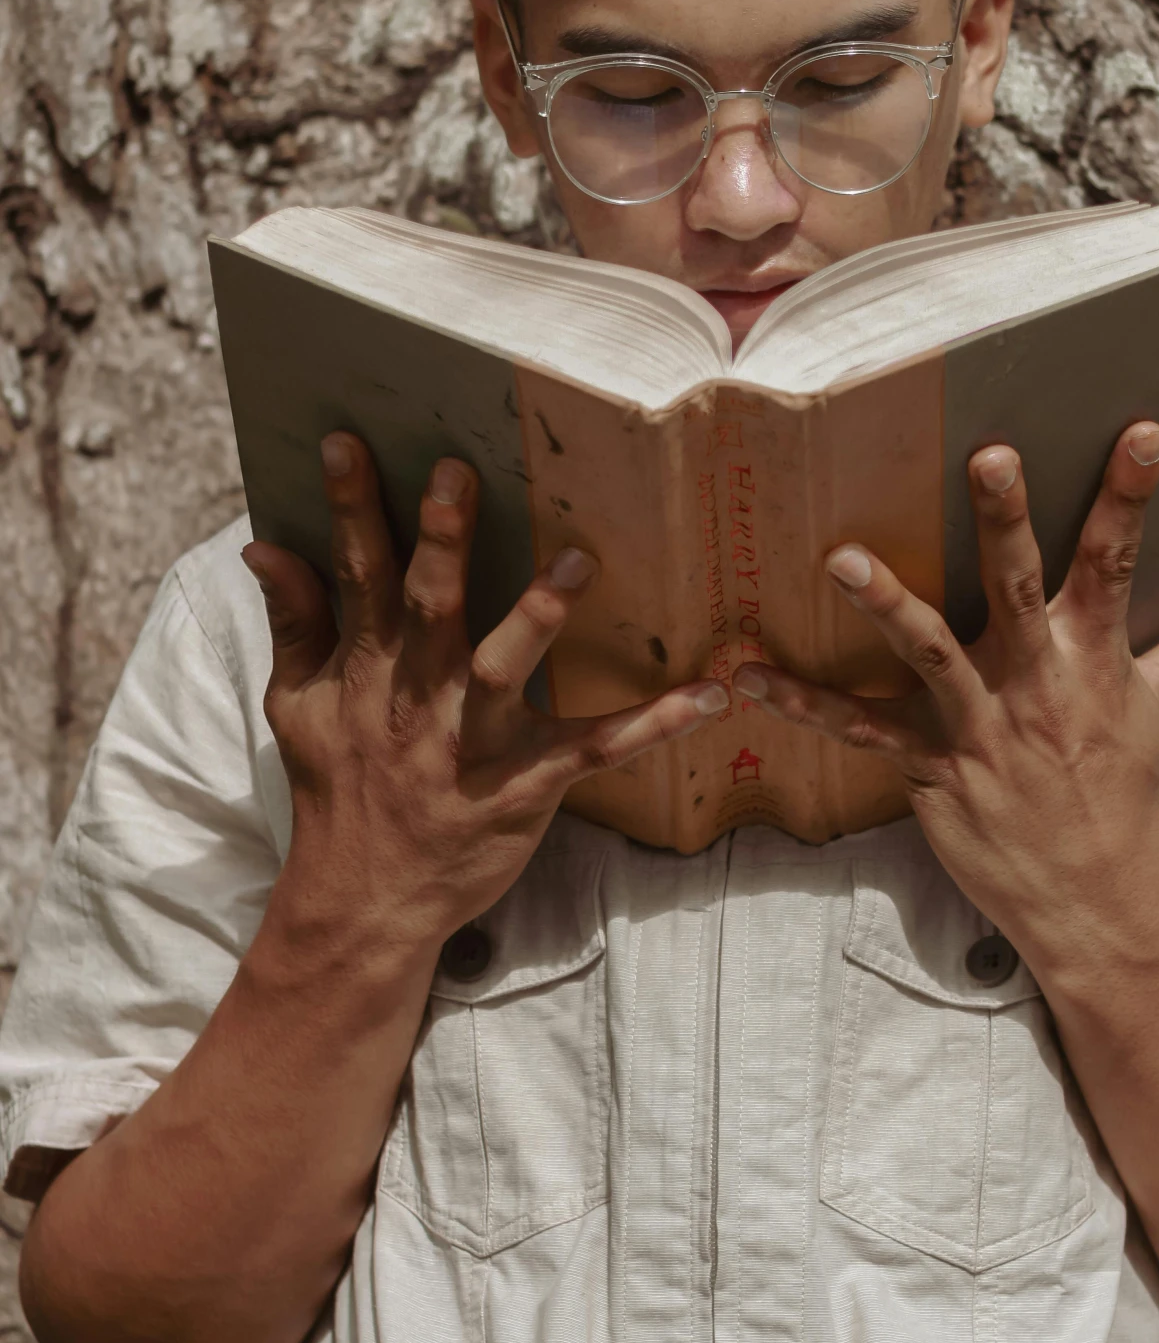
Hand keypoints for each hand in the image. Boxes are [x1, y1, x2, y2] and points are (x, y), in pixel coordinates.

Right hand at [243, 433, 725, 953]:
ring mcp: (474, 743)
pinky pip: (597, 752)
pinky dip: (656, 726)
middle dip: (440, 541)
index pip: (355, 574)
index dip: (349, 508)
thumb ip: (294, 623)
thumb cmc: (338, 791)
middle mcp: (419, 697)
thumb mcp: (297, 707)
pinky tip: (710, 697)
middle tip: (459, 473)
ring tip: (579, 560)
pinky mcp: (528, 786)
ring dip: (540, 615)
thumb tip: (263, 547)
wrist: (365, 900)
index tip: (347, 441)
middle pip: (429, 606)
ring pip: (507, 669)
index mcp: (368, 668)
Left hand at [733, 423, 1158, 978]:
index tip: (1139, 431)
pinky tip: (745, 674)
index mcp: (1094, 657)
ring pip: (930, 652)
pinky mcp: (933, 769)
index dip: (1130, 495)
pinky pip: (860, 733)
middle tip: (987, 453)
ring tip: (840, 557)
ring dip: (885, 604)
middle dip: (1006, 520)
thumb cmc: (1123, 794)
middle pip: (1021, 586)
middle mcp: (1039, 682)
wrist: (1096, 901)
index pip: (1119, 562)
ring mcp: (982, 727)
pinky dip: (801, 704)